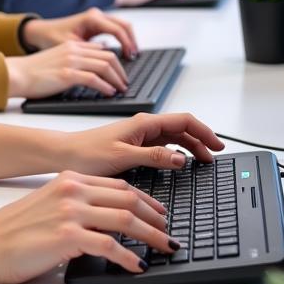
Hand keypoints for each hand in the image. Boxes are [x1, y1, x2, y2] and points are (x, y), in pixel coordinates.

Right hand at [0, 171, 172, 283]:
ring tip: (164, 247)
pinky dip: (129, 257)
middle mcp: (72, 191)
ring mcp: (71, 212)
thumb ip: (76, 205)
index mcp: (68, 180)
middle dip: (155, 216)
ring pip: (125, 219)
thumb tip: (105, 220)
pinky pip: (110, 247)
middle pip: (128, 198)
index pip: (118, 185)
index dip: (145, 199)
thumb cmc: (13, 230)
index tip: (158, 212)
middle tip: (167, 232)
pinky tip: (137, 266)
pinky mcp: (68, 237)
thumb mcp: (48, 204)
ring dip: (151, 235)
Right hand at [6, 41, 127, 98]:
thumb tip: (90, 70)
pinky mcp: (67, 74)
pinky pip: (94, 79)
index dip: (115, 61)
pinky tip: (109, 93)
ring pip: (105, 66)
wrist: (16, 74)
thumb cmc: (33, 71)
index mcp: (71, 45)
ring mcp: (71, 61)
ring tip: (121, 89)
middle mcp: (73, 50)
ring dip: (117, 79)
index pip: (102, 49)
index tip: (120, 73)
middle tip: (125, 83)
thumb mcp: (56, 59)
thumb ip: (73, 60)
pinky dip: (106, 86)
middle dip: (121, 71)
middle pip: (109, 56)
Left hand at [20, 8, 137, 57]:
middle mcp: (96, 15)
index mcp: (91, 18)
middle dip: (132, 41)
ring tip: (132, 57)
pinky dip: (122, 39)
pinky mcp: (96, 24)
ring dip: (129, 40)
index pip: (118, 30)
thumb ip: (87, 53)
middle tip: (134, 58)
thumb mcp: (70, 47)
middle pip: (124, 25)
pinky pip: (115, 30)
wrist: (40, 32)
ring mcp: (97, 18)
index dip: (127, 45)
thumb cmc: (51, 37)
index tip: (130, 58)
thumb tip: (105, 64)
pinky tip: (124, 52)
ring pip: (122, 26)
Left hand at [52, 112, 225, 176]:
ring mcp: (139, 136)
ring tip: (203, 160)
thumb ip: (153, 157)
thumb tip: (180, 158)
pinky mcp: (133, 145)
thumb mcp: (123, 157)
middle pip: (181, 128)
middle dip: (201, 140)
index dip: (204, 131)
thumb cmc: (87, 153)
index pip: (183, 120)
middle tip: (215, 156)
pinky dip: (176, 152)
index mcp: (143, 124)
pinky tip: (179, 162)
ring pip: (173, 137)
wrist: (65, 154)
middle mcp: (143, 127)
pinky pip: (162, 145)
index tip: (218, 145)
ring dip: (190, 146)